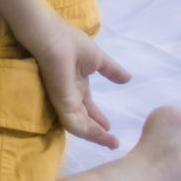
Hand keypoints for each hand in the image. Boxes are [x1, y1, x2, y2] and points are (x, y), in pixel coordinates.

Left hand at [22, 15, 130, 148]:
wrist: (52, 36)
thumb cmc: (70, 42)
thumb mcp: (97, 59)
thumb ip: (111, 70)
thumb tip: (127, 78)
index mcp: (76, 85)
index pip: (88, 107)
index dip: (98, 118)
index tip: (110, 128)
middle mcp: (70, 95)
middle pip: (84, 120)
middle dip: (99, 132)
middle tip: (113, 143)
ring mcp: (64, 100)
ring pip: (80, 126)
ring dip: (96, 136)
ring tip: (111, 143)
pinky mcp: (60, 102)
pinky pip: (73, 123)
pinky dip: (88, 132)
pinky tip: (101, 137)